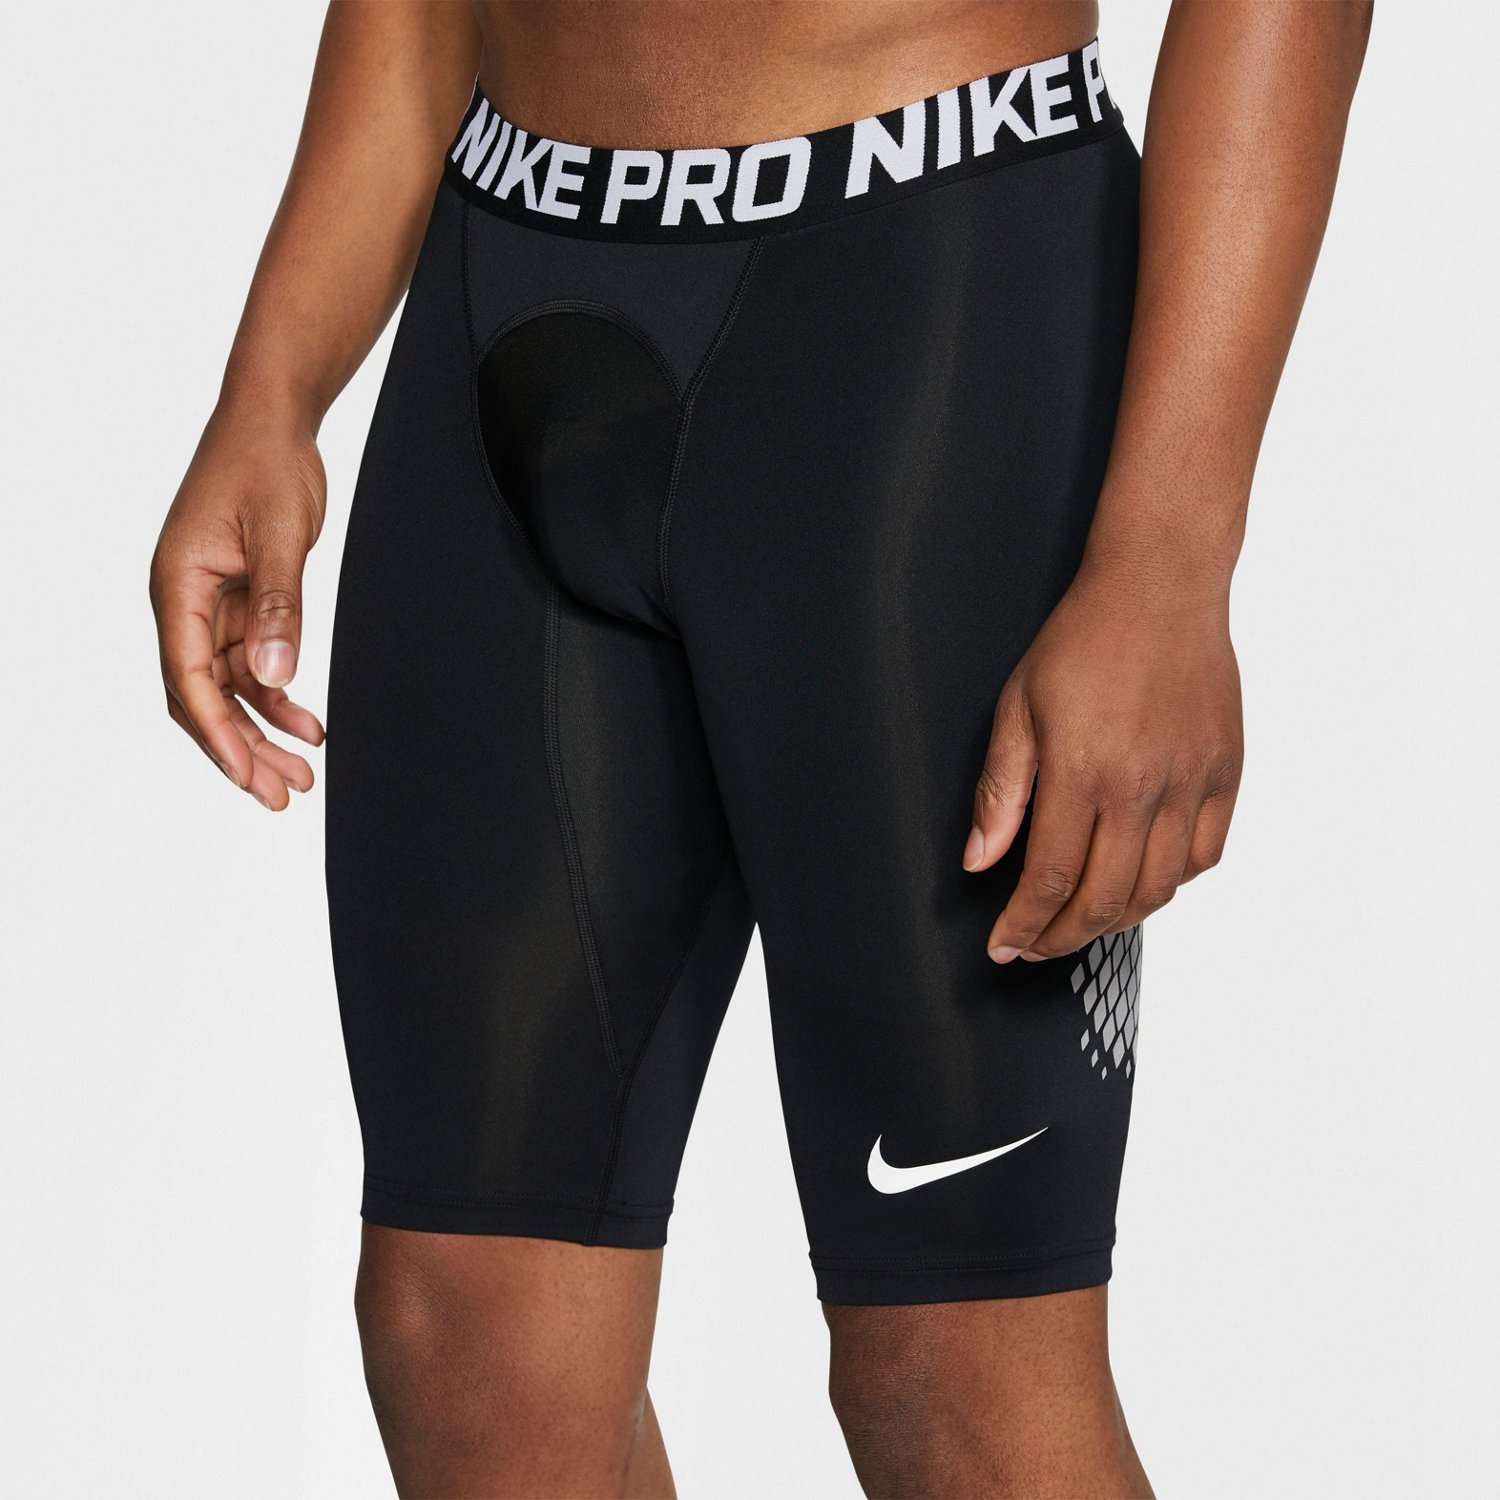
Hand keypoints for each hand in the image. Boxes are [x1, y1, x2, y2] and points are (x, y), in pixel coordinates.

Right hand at [150, 400, 326, 808]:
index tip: (248, 775)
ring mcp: (210, 604)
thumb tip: (274, 678)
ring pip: (228, 687)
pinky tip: (308, 724)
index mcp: (177, 585)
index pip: (187, 678)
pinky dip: (277, 696)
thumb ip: (279, 608)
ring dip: (262, 730)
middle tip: (280, 795)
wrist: (274, 420)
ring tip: (301, 774)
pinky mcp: (239, 601)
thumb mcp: (279, 536)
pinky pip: (251, 664)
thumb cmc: (265, 463)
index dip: (218, 732)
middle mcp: (185, 601)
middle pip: (202, 696)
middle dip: (239, 748)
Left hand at [965, 564, 1242, 960]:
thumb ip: (999, 792)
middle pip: (1103, 899)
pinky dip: (1171, 884)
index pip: (1047, 878)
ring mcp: (1190, 784)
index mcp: (1080, 773)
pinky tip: (1141, 883)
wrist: (1159, 588)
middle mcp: (1140, 788)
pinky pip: (1204, 856)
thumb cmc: (1082, 641)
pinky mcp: (1225, 774)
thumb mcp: (1017, 710)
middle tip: (1038, 947)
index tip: (1005, 946)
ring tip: (1083, 921)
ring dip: (1116, 920)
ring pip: (1158, 890)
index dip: (1024, 925)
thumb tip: (980, 859)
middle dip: (1063, 937)